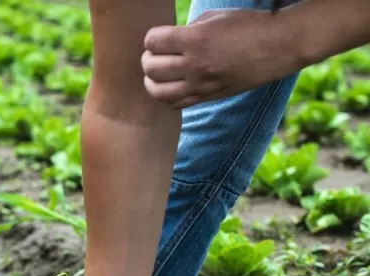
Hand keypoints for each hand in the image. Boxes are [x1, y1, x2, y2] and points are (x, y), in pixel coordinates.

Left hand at [142, 9, 301, 107]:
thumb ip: (186, 30)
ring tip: (156, 74)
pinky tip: (169, 87)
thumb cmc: (248, 25)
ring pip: (158, 92)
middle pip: (151, 68)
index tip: (159, 38)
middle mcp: (196, 64)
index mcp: (196, 39)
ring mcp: (203, 84)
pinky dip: (165, 97)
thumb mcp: (214, 17)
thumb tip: (167, 42)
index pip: (153, 42)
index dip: (152, 38)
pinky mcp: (210, 96)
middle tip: (155, 54)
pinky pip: (176, 105)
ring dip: (151, 82)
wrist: (280, 45)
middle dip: (148, 59)